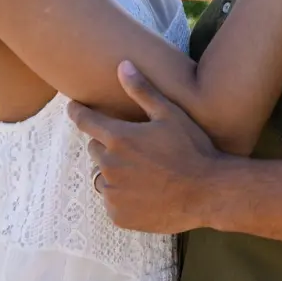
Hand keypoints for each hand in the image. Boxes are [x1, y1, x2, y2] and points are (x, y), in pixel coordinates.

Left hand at [67, 61, 227, 233]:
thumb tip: (122, 65)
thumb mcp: (169, 114)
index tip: (72, 107)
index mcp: (118, 138)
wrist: (208, 192)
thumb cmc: (192, 149)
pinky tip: (146, 193)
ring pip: (103, 177)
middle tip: (137, 149)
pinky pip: (112, 201)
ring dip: (116, 173)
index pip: (85, 121)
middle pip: (96, 150)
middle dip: (110, 146)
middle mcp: (109, 166)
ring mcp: (113, 193)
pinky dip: (123, 196)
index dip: (78, 112)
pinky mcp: (118, 215)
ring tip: (144, 173)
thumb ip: (142, 90)